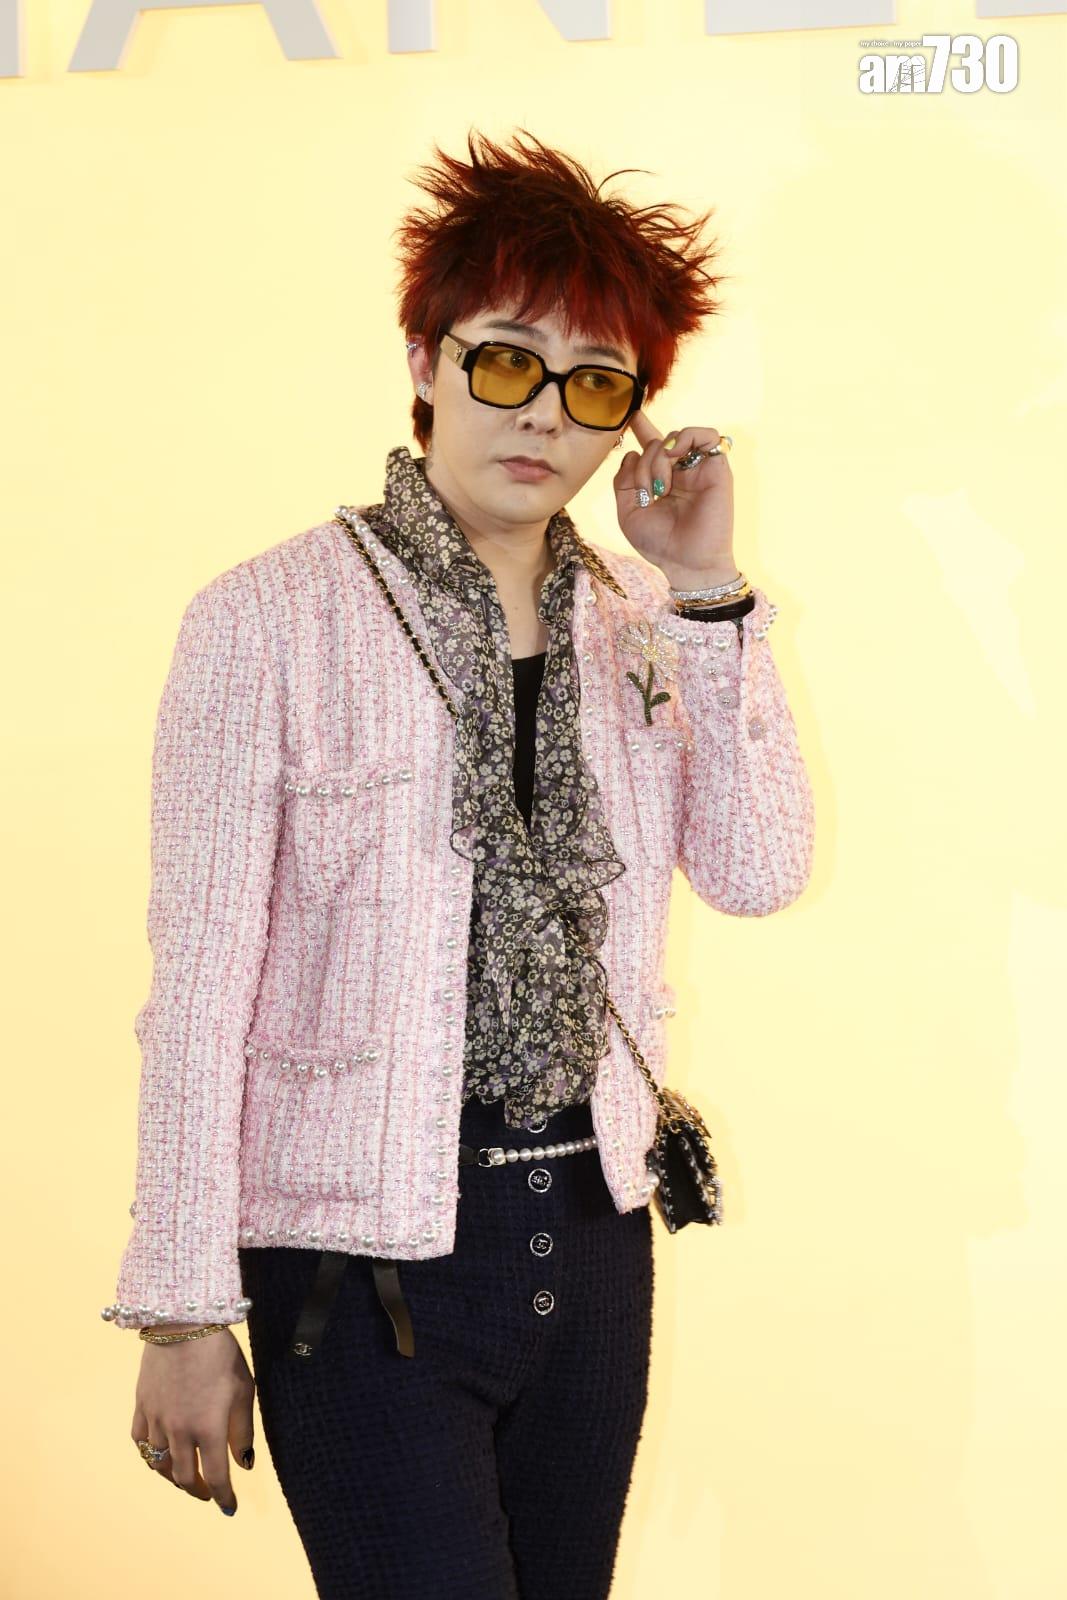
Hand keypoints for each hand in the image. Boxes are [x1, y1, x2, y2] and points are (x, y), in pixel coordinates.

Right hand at [130, 1328, 255, 1514]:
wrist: (183, 1323)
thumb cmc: (220, 1354)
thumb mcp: (243, 1390)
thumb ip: (243, 1430)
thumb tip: (245, 1463)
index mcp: (209, 1429)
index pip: (217, 1476)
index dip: (224, 1496)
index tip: (229, 1507)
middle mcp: (180, 1431)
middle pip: (185, 1477)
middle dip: (199, 1490)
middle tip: (208, 1493)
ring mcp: (156, 1420)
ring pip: (160, 1464)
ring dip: (174, 1476)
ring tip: (185, 1477)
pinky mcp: (141, 1406)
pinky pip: (140, 1442)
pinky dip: (149, 1455)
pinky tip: (158, 1454)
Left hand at [613, 409, 736, 587]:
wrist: (687, 563)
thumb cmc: (660, 543)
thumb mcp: (628, 514)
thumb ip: (622, 483)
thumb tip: (631, 453)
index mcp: (660, 479)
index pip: (651, 446)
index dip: (642, 427)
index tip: (632, 415)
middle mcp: (679, 470)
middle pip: (653, 444)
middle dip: (642, 466)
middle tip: (648, 494)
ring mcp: (698, 468)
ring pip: (673, 438)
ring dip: (659, 459)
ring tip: (660, 487)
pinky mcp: (717, 468)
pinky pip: (706, 435)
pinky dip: (686, 437)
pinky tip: (675, 455)